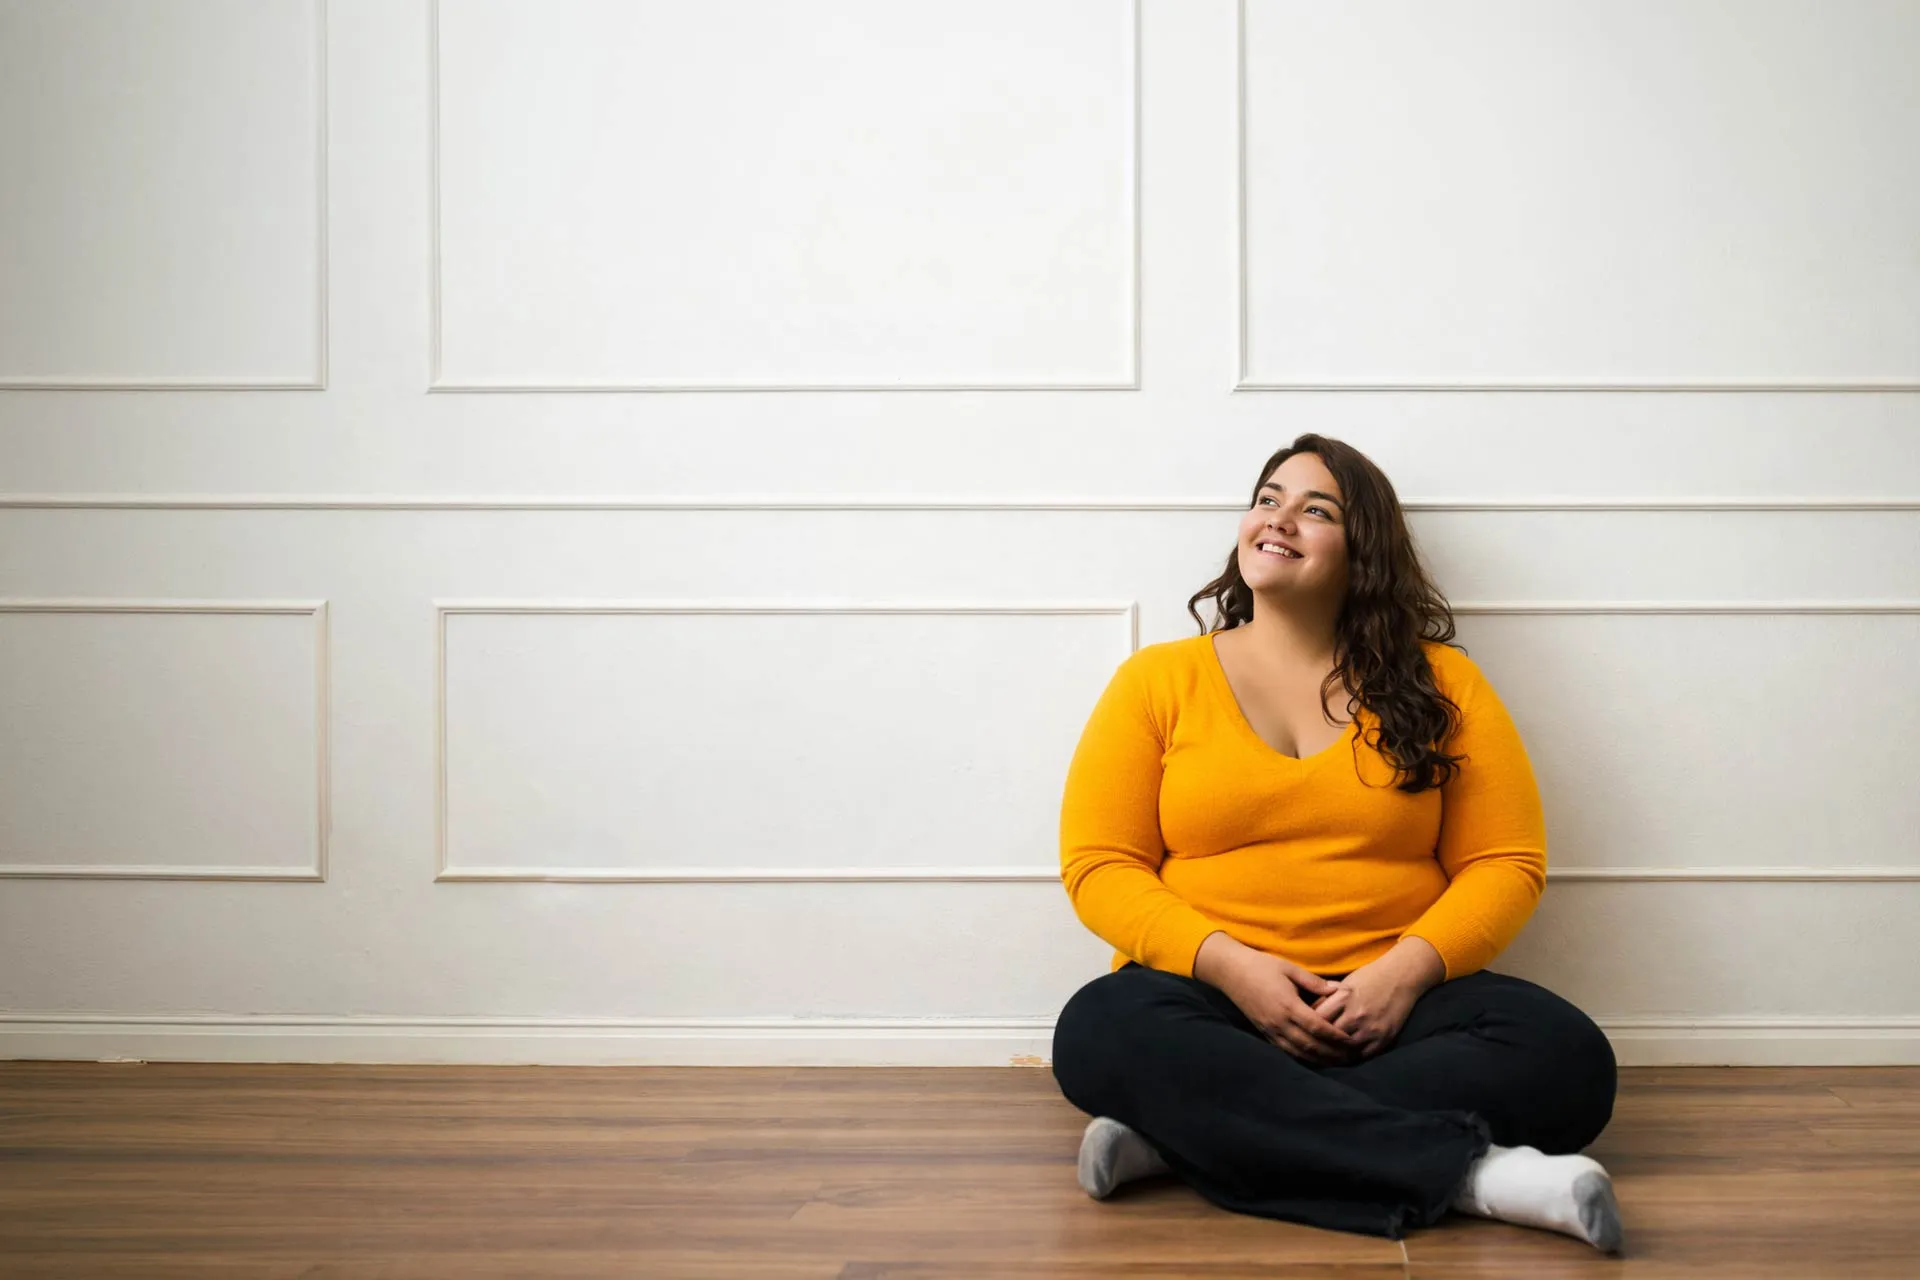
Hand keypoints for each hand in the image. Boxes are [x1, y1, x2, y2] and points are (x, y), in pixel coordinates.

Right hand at [1212, 947, 1361, 1066]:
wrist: (1231, 972)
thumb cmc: (1262, 966)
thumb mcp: (1289, 968)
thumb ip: (1314, 982)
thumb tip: (1338, 990)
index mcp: (1288, 1005)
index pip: (1318, 1027)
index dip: (1337, 1036)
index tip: (1352, 1041)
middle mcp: (1280, 1022)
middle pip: (1311, 1045)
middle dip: (1332, 1054)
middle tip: (1351, 1057)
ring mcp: (1271, 1030)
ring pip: (1299, 1052)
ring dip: (1320, 1060)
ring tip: (1337, 1063)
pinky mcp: (1265, 1033)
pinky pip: (1287, 1051)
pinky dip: (1303, 1057)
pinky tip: (1315, 1059)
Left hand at [1310, 940, 1442, 1058]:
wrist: (1401, 977)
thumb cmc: (1369, 978)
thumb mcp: (1344, 984)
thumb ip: (1327, 1000)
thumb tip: (1308, 1015)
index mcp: (1344, 997)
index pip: (1318, 1018)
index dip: (1308, 1025)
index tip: (1301, 1029)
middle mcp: (1356, 1014)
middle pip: (1329, 1036)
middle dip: (1317, 1042)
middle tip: (1307, 1047)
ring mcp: (1371, 1028)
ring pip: (1344, 1049)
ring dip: (1332, 1054)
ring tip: (1321, 1057)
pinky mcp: (1383, 1038)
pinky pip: (1362, 1055)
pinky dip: (1350, 1058)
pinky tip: (1341, 1059)